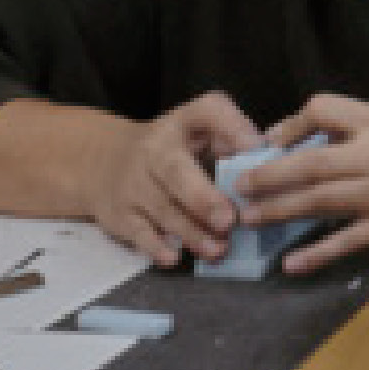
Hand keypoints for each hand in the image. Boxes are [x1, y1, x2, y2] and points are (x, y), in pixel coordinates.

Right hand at [93, 92, 259, 269]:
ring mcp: (132, 183)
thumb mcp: (201, 129)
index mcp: (183, 121)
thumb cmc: (174, 147)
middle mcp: (154, 149)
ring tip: (218, 249)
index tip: (254, 146)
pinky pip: (137, 232)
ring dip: (191, 233)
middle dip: (203, 199)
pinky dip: (155, 247)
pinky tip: (174, 259)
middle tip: (229, 221)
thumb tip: (262, 153)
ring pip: (162, 209)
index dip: (231, 126)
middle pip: (176, 171)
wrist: (106, 161)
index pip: (208, 111)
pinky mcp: (119, 213)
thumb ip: (231, 136)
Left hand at [234, 94, 368, 270]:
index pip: (324, 109)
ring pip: (316, 201)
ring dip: (278, 210)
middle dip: (269, 174)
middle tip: (240, 185)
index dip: (294, 122)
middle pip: (308, 163)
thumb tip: (315, 128)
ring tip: (250, 217)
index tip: (272, 139)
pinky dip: (315, 255)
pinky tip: (290, 264)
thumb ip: (363, 120)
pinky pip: (343, 242)